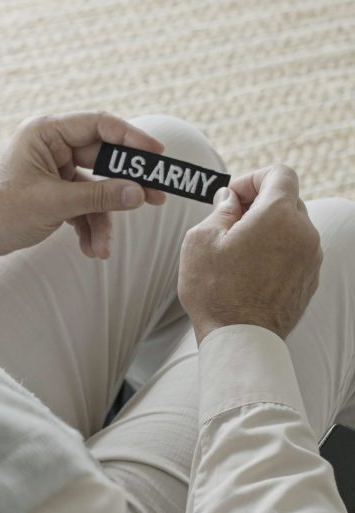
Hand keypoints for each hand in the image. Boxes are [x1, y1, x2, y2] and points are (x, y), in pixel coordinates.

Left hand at [0, 112, 166, 261]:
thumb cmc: (0, 210)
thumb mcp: (53, 203)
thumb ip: (98, 196)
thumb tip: (139, 193)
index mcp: (47, 133)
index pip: (100, 126)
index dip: (132, 138)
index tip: (157, 155)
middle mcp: (53, 147)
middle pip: (104, 160)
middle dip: (125, 187)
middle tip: (156, 199)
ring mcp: (56, 171)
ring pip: (96, 190)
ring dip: (103, 219)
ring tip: (104, 247)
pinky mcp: (55, 194)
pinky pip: (84, 206)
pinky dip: (90, 227)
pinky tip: (93, 250)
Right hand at [178, 165, 321, 344]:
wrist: (240, 339)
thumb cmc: (216, 290)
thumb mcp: (202, 240)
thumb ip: (220, 210)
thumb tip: (230, 200)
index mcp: (278, 215)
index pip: (280, 174)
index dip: (252, 178)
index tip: (232, 196)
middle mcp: (304, 232)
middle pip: (287, 199)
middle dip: (258, 203)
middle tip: (229, 223)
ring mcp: (311, 258)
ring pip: (292, 226)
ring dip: (267, 229)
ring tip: (237, 250)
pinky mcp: (310, 279)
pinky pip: (295, 251)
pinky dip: (276, 250)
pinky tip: (250, 270)